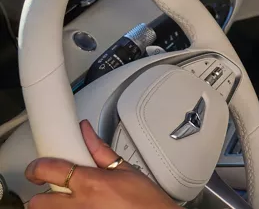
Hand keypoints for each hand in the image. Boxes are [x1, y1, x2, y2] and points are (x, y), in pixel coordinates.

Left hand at [26, 120, 176, 208]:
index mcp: (91, 184)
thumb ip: (100, 151)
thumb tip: (85, 132)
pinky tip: (82, 208)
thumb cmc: (146, 201)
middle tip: (57, 191)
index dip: (36, 167)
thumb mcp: (126, 170)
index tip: (36, 169)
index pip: (48, 170)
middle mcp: (80, 205)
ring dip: (54, 207)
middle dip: (44, 195)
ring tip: (71, 203)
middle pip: (38, 202)